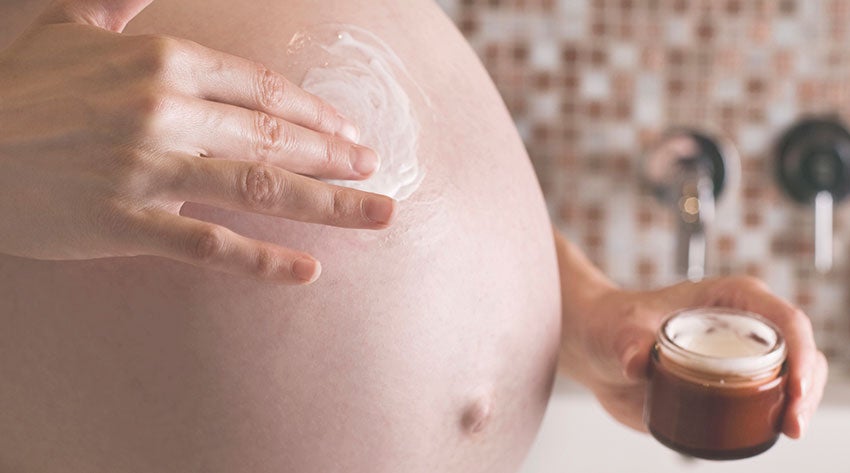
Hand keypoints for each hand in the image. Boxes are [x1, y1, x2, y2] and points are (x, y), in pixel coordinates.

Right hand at [0, 0, 394, 283]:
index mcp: (160, 61)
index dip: (317, 115)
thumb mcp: (65, 29)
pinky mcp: (121, 222)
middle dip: (336, 156)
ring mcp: (144, 168)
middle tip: (376, 173)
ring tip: (377, 215)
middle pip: (276, 136)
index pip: (264, 89)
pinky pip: (208, 244)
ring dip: (329, 203)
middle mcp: (163, 110)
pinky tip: (307, 272)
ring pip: (260, 186)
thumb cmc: (18, 92)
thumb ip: (115, 4)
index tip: (351, 134)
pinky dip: (262, 261)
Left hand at [554, 235, 827, 438]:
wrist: (595, 350)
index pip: (783, 320)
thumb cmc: (612, 324)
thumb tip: (637, 363)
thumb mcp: (620, 329)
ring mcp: (739, 357)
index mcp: (730, 298)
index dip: (800, 352)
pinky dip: (774, 417)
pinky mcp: (729, 386)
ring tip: (787, 431)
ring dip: (797, 406)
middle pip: (798, 352)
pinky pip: (765, 401)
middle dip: (805, 387)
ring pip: (791, 378)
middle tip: (792, 423)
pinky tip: (771, 434)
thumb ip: (629, 342)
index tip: (795, 387)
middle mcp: (742, 325)